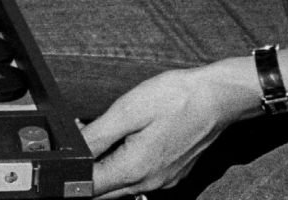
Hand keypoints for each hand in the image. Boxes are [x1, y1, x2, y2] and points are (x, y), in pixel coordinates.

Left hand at [83, 61, 258, 197]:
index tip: (69, 150)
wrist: (218, 97)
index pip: (90, 186)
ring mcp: (163, 181)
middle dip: (88, 171)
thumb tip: (74, 150)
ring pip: (121, 187)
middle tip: (84, 139)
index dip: (72, 171)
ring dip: (106, 169)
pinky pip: (139, 179)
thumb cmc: (177, 98)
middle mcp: (149, 183)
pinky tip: (126, 142)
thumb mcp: (128, 110)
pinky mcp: (171, 173)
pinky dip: (125, 166)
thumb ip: (98, 135)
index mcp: (135, 170)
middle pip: (104, 191)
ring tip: (103, 137)